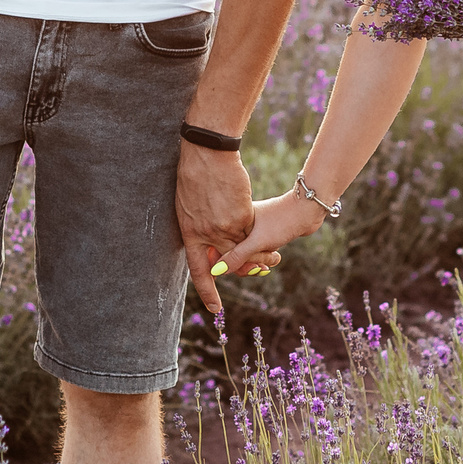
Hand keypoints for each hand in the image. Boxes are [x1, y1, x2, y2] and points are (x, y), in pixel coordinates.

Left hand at [176, 143, 254, 313]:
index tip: (215, 309)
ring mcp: (222, 226)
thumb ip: (200, 227)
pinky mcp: (239, 217)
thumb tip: (211, 246)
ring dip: (259, 254)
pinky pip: (251, 232)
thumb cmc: (195, 174)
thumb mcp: (189, 205)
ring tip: (272, 254)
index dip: (206, 291)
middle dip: (246, 268)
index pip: (198, 269)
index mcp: (189, 233)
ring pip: (242, 249)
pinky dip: (259, 235)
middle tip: (263, 268)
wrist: (207, 154)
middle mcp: (205, 234)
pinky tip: (268, 233)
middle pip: (227, 261)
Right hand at [213, 192, 327, 277]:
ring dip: (256, 263)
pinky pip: (255, 250)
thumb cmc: (281, 222)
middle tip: (259, 269)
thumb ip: (236, 256)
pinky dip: (262, 258)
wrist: (307, 209)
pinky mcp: (261, 232)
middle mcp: (237, 224)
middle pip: (229, 254)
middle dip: (244, 266)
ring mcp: (249, 228)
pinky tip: (274, 258)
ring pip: (244, 253)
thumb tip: (216, 271)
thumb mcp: (257, 242)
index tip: (243, 269)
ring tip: (269, 264)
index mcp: (231, 222)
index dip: (224, 264)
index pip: (216, 249)